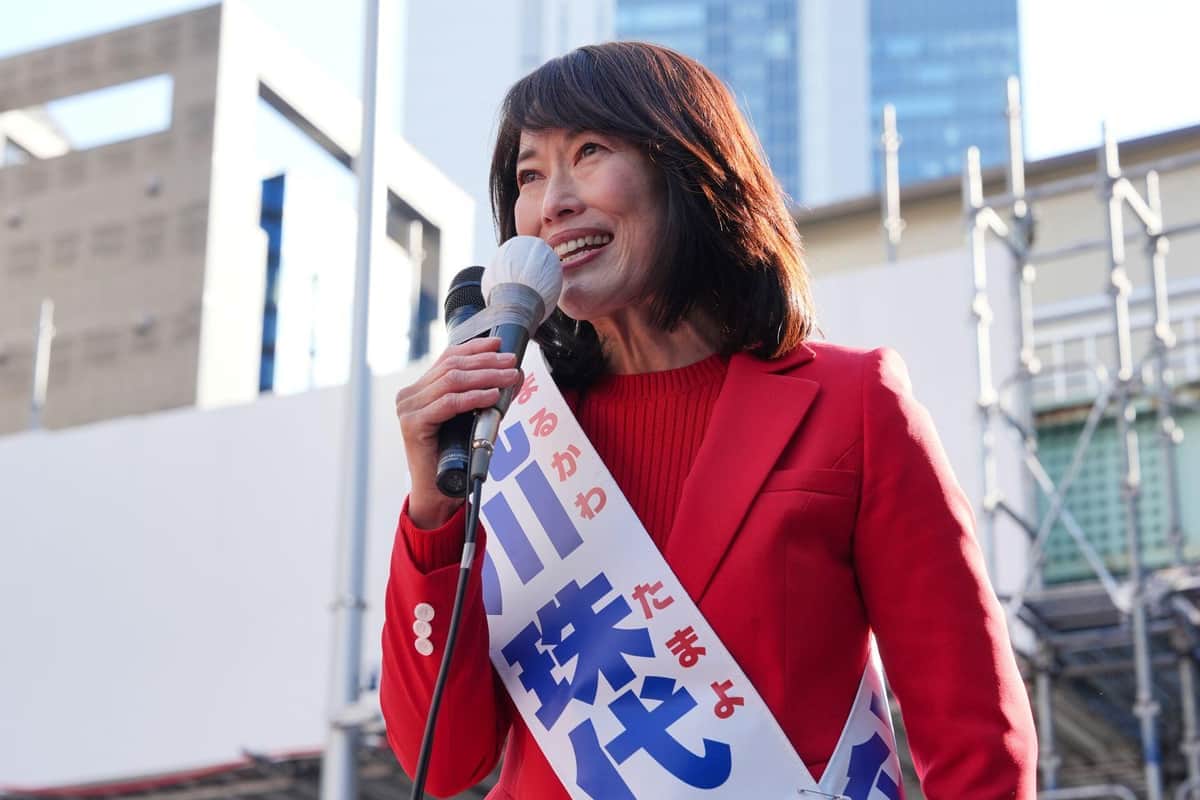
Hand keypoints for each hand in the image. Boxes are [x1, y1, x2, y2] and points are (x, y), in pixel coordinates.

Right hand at [395, 337, 521, 528]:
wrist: (438, 492)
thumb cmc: (456, 456)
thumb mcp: (471, 418)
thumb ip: (484, 395)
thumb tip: (513, 373)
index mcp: (420, 390)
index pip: (448, 358)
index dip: (475, 348)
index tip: (500, 344)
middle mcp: (409, 396)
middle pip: (452, 367)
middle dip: (486, 362)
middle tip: (512, 361)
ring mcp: (408, 409)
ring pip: (452, 381)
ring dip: (486, 376)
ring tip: (509, 376)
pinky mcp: (413, 425)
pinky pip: (449, 403)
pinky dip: (473, 397)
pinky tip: (493, 395)